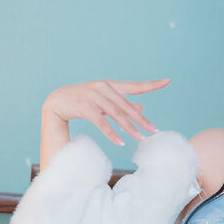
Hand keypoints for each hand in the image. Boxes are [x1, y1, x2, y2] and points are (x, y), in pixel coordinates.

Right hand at [42, 78, 166, 145]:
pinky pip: (102, 123)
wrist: (55, 101)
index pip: (134, 86)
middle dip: (141, 120)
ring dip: (129, 128)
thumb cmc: (81, 101)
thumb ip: (120, 104)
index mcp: (110, 85)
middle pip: (127, 106)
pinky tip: (120, 142)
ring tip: (141, 138)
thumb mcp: (102, 101)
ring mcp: (94, 97)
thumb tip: (140, 109)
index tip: (167, 81)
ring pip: (117, 115)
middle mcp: (104, 88)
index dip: (151, 84)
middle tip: (154, 130)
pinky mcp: (86, 107)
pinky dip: (111, 133)